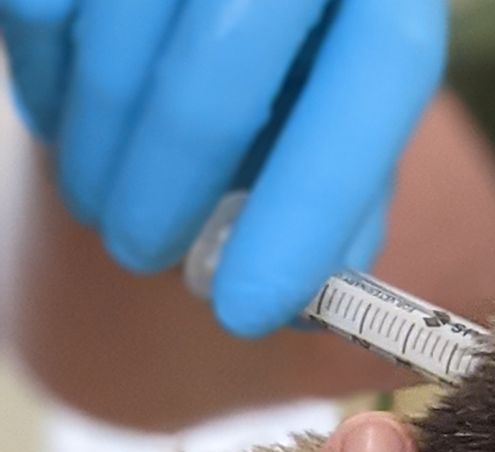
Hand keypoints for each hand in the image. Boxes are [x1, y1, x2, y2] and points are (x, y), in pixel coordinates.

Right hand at [0, 0, 444, 335]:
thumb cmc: (301, 16)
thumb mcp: (349, 74)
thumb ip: (347, 179)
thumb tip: (311, 300)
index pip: (381, 78)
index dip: (314, 203)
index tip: (248, 306)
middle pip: (220, 79)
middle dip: (171, 195)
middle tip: (147, 258)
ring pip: (117, 54)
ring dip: (101, 158)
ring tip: (105, 206)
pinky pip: (40, 13)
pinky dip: (49, 91)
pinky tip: (70, 122)